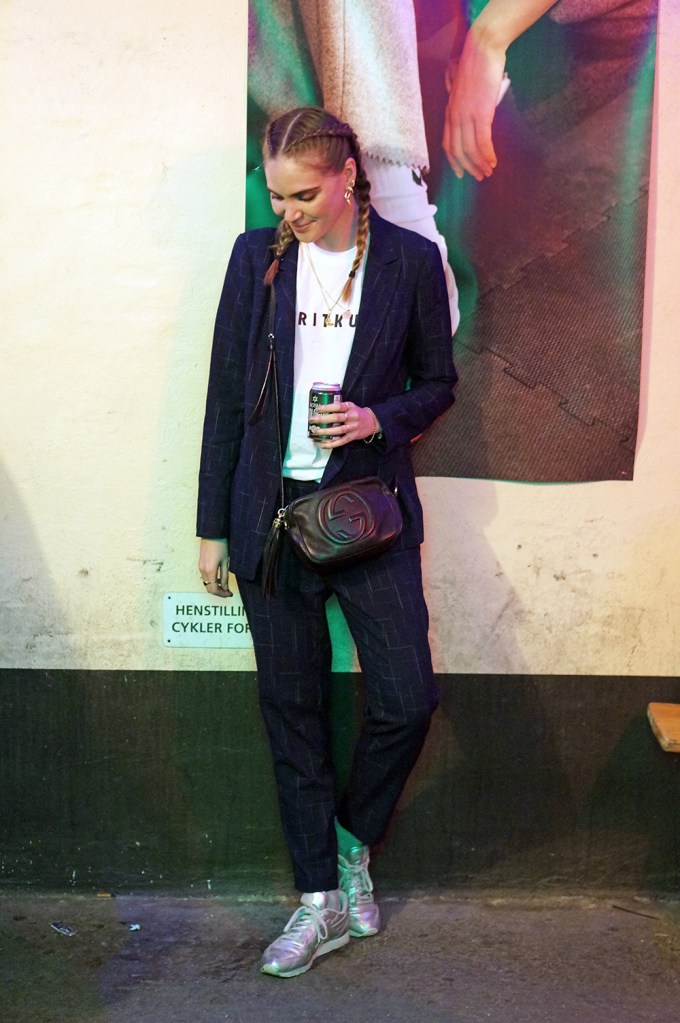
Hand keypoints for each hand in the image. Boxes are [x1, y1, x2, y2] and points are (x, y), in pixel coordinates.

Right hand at [198, 538, 231, 597]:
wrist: (212, 533)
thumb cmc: (221, 545)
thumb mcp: (225, 562)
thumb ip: (225, 576)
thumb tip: (225, 588)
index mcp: (210, 571)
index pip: (214, 589)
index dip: (222, 594)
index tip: (229, 594)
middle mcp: (202, 570)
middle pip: (209, 588)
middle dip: (218, 592)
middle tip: (228, 592)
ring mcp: (200, 567)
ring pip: (206, 583)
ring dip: (215, 587)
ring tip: (225, 585)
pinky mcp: (200, 564)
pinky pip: (205, 577)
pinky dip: (212, 581)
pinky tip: (219, 578)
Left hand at [308, 402, 379, 447]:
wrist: (372, 422)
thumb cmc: (357, 413)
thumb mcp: (351, 406)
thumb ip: (340, 407)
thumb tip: (322, 408)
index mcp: (350, 407)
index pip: (338, 406)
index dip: (327, 407)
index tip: (317, 409)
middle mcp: (352, 417)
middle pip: (336, 418)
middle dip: (323, 419)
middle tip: (312, 420)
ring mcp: (353, 427)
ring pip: (338, 430)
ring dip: (325, 432)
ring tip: (315, 431)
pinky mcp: (353, 436)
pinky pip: (342, 441)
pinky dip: (332, 444)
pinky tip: (323, 444)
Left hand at [443, 30, 506, 180]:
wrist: (482, 48)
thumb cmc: (476, 65)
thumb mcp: (464, 88)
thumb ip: (464, 103)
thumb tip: (470, 113)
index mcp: (450, 112)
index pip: (447, 144)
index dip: (454, 162)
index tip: (462, 173)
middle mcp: (455, 117)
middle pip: (458, 151)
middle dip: (469, 168)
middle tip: (479, 177)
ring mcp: (466, 116)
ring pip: (470, 149)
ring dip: (480, 164)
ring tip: (489, 172)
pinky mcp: (481, 112)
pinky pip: (482, 141)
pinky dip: (487, 154)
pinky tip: (493, 162)